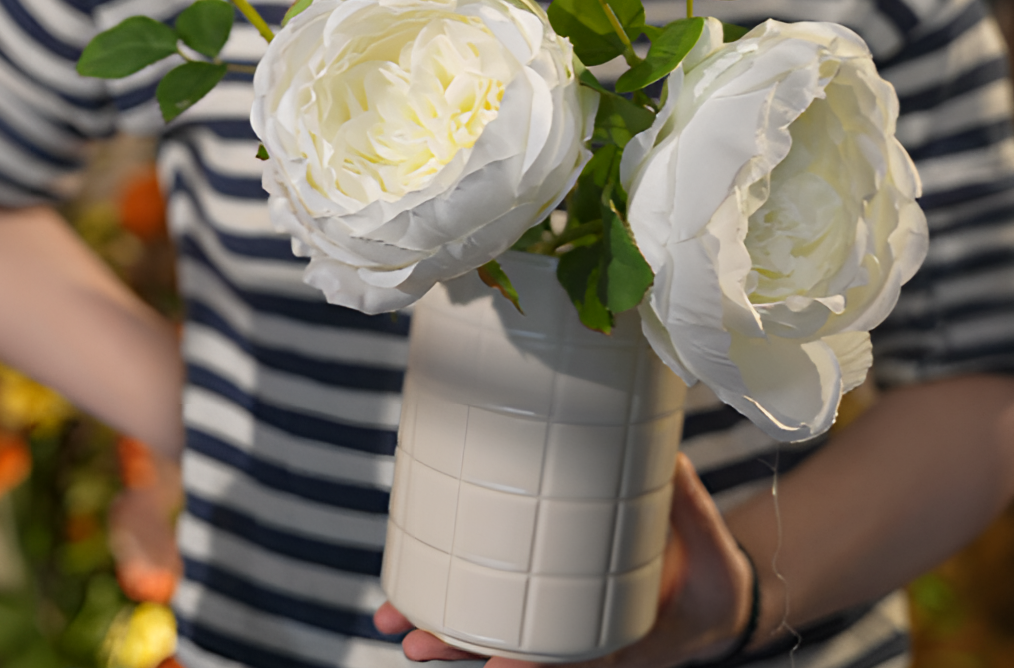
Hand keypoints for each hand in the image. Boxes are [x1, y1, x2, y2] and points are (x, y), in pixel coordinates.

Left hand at [374, 453, 753, 666]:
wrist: (712, 601)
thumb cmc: (711, 582)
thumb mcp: (712, 553)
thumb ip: (688, 505)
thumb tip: (667, 455)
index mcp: (624, 641)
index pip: (574, 659)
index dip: (534, 664)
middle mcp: (583, 638)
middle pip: (514, 652)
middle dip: (461, 649)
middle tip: (411, 641)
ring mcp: (565, 621)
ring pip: (497, 633)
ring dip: (445, 629)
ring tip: (391, 621)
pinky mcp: (554, 597)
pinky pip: (506, 602)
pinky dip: (464, 592)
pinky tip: (422, 578)